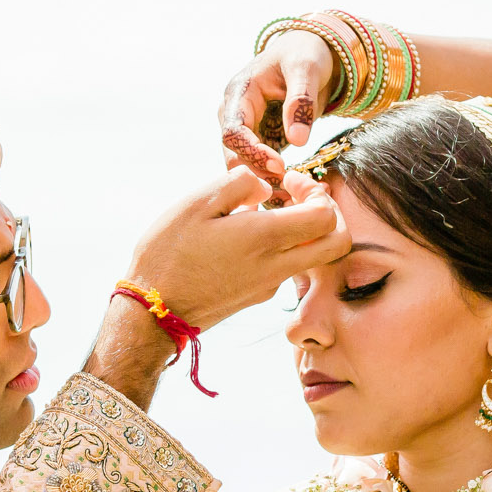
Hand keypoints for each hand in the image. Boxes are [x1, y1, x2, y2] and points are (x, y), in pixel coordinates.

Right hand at [129, 166, 347, 330]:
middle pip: (337, 243)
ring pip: (314, 256)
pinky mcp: (258, 295)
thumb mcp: (197, 203)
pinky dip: (282, 246)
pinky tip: (247, 234)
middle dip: (328, 214)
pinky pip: (287, 266)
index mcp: (264, 239)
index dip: (316, 191)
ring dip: (305, 230)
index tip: (290, 181)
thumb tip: (267, 187)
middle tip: (298, 197)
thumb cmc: (168, 252)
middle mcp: (276, 266)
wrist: (154, 310)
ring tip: (267, 212)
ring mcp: (270, 285)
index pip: (326, 216)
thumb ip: (239, 184)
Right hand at [218, 15, 345, 185]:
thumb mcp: (307, 69)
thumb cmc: (306, 54)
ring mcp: (246, 128)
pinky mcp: (260, 139)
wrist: (310, 53)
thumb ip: (301, 102)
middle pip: (234, 154)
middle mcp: (235, 113)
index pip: (234, 131)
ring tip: (291, 202)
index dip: (253, 152)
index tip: (280, 166)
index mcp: (239, 93)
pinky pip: (260, 165)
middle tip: (286, 195)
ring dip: (264, 183)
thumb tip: (297, 141)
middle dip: (256, 175)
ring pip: (245, 164)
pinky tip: (292, 196)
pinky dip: (274, 181)